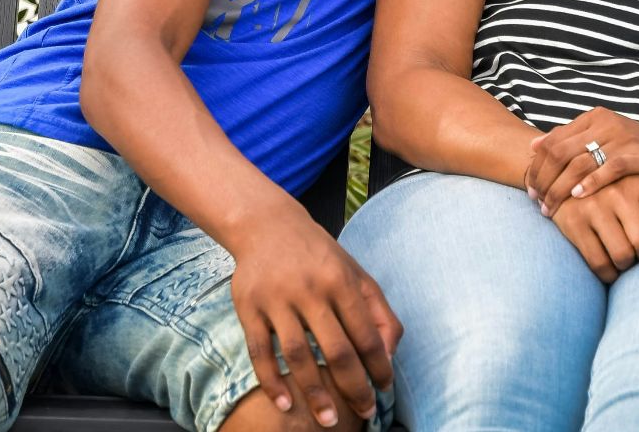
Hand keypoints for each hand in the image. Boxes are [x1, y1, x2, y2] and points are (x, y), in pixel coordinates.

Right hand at [224, 203, 401, 427]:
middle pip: (335, 349)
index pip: (366, 333)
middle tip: (364, 413)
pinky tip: (286, 405)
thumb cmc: (320, 257)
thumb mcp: (357, 274)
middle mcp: (310, 289)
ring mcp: (276, 299)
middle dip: (353, 387)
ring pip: (297, 355)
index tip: (384, 389)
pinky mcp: (248, 308)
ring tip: (327, 420)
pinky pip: (260, 352)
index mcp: (341, 280)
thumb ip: (379, 312)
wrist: (267, 226)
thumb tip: (390, 353)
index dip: (378, 366)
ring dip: (314, 392)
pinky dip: (272, 382)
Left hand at [527, 107, 638, 216]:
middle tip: (537, 203)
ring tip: (551, 208)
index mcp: (593, 119)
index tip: (530, 190)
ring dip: (560, 188)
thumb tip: (534, 145)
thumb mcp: (604, 142)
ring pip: (579, 162)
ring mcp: (623, 138)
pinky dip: (591, 184)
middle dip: (543, 180)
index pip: (552, 141)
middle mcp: (606, 124)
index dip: (536, 167)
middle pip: (560, 152)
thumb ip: (571, 141)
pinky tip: (579, 198)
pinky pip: (610, 169)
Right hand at [548, 175, 638, 282]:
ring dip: (627, 265)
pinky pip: (598, 263)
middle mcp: (617, 193)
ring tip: (625, 258)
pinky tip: (610, 268)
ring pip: (623, 256)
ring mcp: (593, 208)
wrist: (565, 176)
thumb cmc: (616, 190)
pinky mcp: (573, 224)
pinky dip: (609, 274)